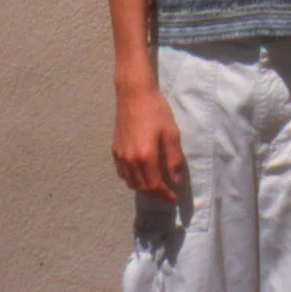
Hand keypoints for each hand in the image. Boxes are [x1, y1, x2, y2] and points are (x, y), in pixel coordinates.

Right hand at [112, 80, 185, 198]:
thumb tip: (176, 180)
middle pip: (142, 187)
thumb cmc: (156, 111)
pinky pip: (122, 173)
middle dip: (156, 193)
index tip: (174, 197)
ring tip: (155, 185)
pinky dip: (132, 179)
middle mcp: (130, 160)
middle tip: (167, 192)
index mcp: (146, 157)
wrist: (134, 95)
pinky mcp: (114, 150)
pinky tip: (140, 174)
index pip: (155, 185)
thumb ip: (174, 160)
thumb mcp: (171, 134)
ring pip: (131, 182)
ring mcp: (120, 156)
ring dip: (143, 188)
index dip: (165, 194)